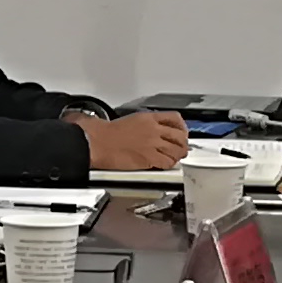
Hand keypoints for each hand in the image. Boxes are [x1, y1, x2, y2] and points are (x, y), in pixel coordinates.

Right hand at [70, 109, 192, 175]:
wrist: (98, 142)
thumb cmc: (107, 133)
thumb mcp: (130, 120)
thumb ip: (145, 123)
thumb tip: (152, 128)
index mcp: (148, 118)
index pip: (174, 118)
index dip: (182, 126)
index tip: (182, 131)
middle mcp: (153, 129)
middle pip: (179, 135)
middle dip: (183, 142)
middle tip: (181, 147)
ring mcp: (152, 143)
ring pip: (177, 149)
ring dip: (178, 154)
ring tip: (175, 157)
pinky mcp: (149, 157)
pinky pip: (167, 162)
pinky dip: (169, 164)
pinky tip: (165, 164)